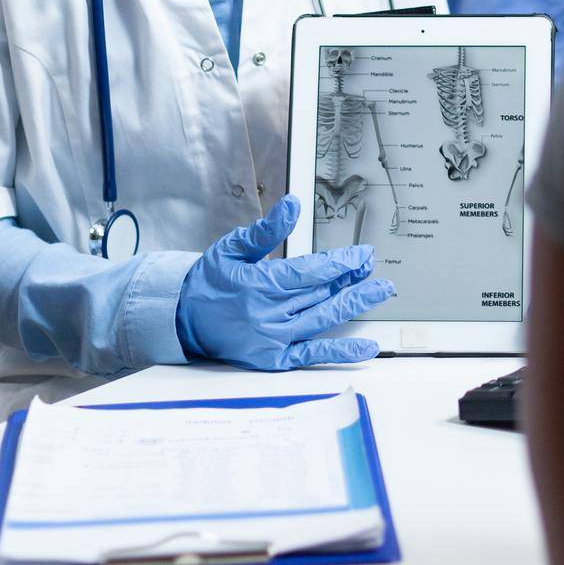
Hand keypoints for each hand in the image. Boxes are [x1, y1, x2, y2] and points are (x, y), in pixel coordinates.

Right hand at [175, 194, 393, 368]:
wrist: (183, 320)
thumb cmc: (210, 281)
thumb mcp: (233, 247)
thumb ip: (266, 229)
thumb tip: (292, 204)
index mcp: (259, 285)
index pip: (310, 272)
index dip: (340, 263)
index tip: (361, 255)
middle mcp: (268, 315)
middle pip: (321, 294)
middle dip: (352, 279)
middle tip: (375, 267)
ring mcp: (273, 340)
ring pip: (323, 319)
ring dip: (354, 304)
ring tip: (379, 291)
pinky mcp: (273, 359)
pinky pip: (312, 355)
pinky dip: (341, 352)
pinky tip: (367, 347)